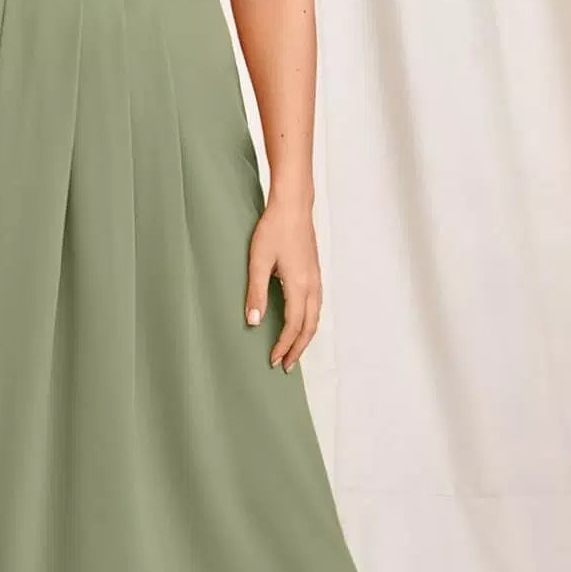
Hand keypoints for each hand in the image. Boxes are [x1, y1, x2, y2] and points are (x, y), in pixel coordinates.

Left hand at [244, 198, 321, 370]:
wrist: (293, 206)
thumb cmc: (274, 229)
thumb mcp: (258, 261)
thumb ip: (256, 292)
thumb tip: (254, 322)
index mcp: (299, 285)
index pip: (294, 326)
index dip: (284, 345)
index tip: (273, 360)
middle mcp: (312, 285)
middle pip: (309, 327)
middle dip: (298, 349)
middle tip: (285, 365)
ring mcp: (316, 278)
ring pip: (316, 317)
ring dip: (305, 337)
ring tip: (293, 350)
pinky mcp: (314, 272)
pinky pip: (316, 306)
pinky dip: (309, 322)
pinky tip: (300, 323)